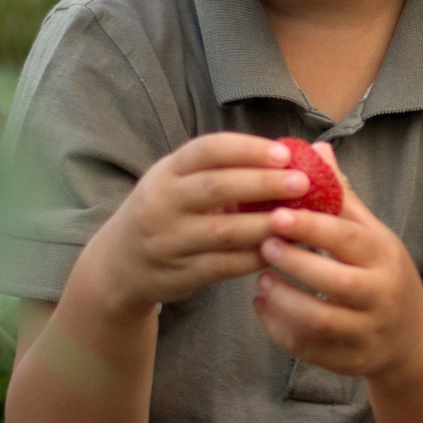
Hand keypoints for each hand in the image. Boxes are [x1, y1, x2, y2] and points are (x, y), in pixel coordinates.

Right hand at [70, 132, 324, 312]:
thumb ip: (229, 169)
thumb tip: (299, 153)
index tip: (285, 153)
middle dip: (262, 183)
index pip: (207, 150)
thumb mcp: (182, 182)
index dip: (246, 149)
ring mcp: (167, 240)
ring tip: (300, 219)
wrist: (120, 264)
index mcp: (167, 171)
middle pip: (215, 188)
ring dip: (264, 225)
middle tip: (303, 183)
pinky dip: (254, 258)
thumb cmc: (170, 211)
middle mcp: (161, 202)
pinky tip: (282, 250)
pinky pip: (223, 265)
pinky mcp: (178, 274)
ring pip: (222, 231)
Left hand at [249, 145, 422, 383]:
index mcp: (386, 257)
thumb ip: (342, 198)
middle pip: (336, 283)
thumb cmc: (381, 272)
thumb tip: (317, 148)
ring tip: (261, 280)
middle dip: (295, 264)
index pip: (349, 239)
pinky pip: (309, 349)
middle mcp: (382, 296)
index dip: (312, 227)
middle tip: (264, 245)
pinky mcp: (350, 360)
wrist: (410, 337)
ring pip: (320, 321)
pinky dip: (279, 329)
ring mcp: (367, 332)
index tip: (277, 214)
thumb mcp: (373, 234)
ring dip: (284, 300)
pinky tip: (263, 307)